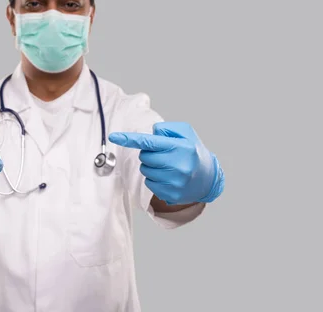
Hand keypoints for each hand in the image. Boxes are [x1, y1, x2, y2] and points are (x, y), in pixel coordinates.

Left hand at [108, 122, 223, 204]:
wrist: (209, 178)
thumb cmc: (192, 151)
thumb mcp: (185, 133)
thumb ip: (166, 128)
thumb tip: (150, 134)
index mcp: (180, 147)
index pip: (149, 142)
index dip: (129, 139)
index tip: (114, 136)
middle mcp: (178, 165)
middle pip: (144, 157)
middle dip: (149, 154)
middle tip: (164, 154)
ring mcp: (174, 182)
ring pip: (145, 171)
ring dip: (151, 166)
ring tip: (167, 166)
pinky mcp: (171, 194)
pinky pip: (149, 184)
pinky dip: (155, 179)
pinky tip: (168, 177)